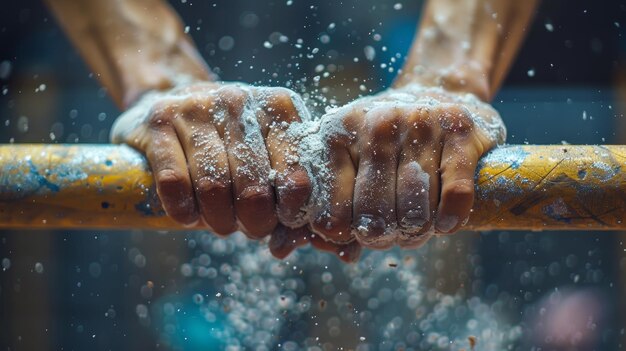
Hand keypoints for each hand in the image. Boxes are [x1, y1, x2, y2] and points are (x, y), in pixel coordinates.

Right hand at [111, 82, 311, 238]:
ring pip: (213, 186)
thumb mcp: (268, 154)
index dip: (290, 210)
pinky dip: (183, 210)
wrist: (175, 100)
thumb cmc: (232, 141)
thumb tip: (290, 242)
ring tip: (220, 221)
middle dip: (254, 222)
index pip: (296, 172)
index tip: (282, 220)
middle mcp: (239, 101)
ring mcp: (196, 107)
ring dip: (218, 220)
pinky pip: (174, 181)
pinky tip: (189, 214)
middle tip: (250, 228)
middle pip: (254, 188)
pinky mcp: (159, 120)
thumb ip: (288, 196)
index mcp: (279, 107)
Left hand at [287, 84, 504, 250]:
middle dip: (385, 237)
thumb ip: (332, 200)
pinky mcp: (460, 129)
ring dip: (418, 231)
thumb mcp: (350, 156)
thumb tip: (317, 248)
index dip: (349, 235)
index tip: (360, 235)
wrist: (437, 93)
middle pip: (377, 213)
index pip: (336, 211)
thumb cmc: (386, 142)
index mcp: (339, 132)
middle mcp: (378, 123)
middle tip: (392, 236)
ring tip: (417, 229)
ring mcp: (420, 122)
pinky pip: (455, 193)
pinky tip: (445, 222)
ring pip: (416, 207)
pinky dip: (450, 217)